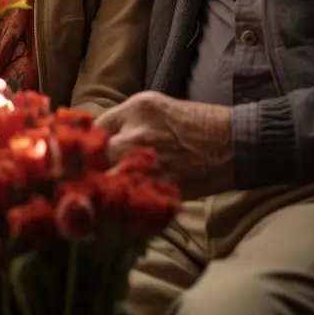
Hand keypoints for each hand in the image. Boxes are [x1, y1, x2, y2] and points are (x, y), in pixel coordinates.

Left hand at [96, 91, 234, 198]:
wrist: (233, 143)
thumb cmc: (196, 123)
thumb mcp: (157, 107)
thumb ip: (126, 120)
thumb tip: (98, 139)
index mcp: (137, 109)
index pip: (96, 128)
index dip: (86, 146)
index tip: (80, 157)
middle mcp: (138, 133)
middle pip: (95, 157)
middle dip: (89, 170)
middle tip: (84, 181)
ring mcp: (148, 161)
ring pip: (107, 182)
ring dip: (102, 190)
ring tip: (98, 197)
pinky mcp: (160, 187)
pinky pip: (131, 200)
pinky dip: (124, 205)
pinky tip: (122, 207)